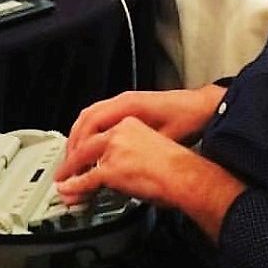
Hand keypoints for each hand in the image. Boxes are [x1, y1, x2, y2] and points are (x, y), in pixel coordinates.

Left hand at [54, 114, 247, 241]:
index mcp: (129, 121)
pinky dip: (73, 185)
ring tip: (64, 181)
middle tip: (65, 167)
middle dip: (71, 156)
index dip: (84, 142)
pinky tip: (68, 190)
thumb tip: (128, 162)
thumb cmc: (179, 163)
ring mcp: (113, 149)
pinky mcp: (111, 169)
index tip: (80, 152)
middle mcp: (118, 131)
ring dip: (70, 171)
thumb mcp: (153, 143)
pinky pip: (85, 178)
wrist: (186, 174)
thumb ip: (135, 147)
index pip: (98, 128)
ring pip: (82, 159)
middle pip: (84, 140)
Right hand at [62, 86, 225, 169]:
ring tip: (74, 158)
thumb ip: (138, 150)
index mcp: (127, 107)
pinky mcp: (128, 106)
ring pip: (89, 116)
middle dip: (73, 143)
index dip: (78, 147)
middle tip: (67, 165)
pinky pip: (98, 116)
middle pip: (85, 119)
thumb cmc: (186, 120)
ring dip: (79, 136)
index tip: (72, 165)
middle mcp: (122, 101)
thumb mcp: (162, 139)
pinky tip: (89, 144)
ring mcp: (123, 102)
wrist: (201, 107)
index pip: (91, 125)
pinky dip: (89, 131)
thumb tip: (116, 167)